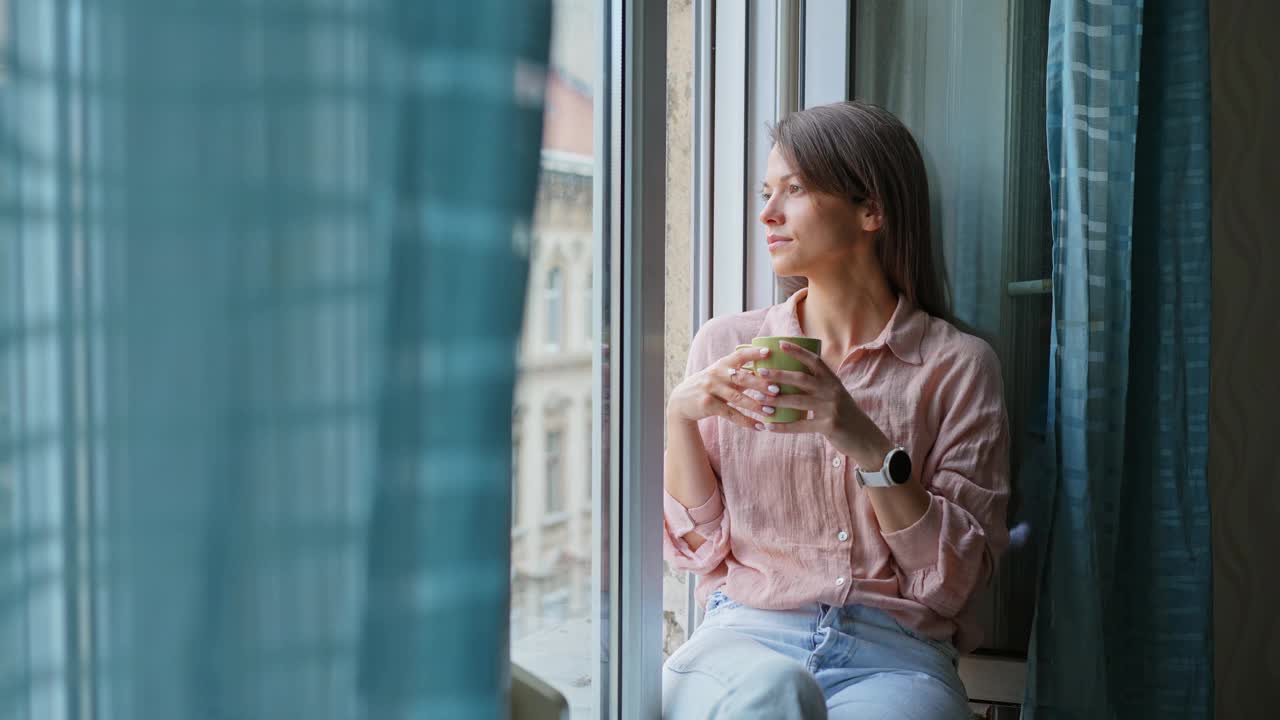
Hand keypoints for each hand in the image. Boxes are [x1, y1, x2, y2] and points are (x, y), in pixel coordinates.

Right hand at [667, 345, 783, 430]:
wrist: (682, 401)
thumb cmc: (709, 386)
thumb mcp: (720, 374)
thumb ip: (740, 371)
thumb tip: (768, 369)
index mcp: (721, 363)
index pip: (739, 355)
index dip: (753, 353)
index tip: (769, 353)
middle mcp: (715, 374)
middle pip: (741, 378)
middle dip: (760, 384)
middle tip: (777, 390)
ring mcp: (710, 389)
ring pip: (738, 398)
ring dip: (756, 406)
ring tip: (772, 412)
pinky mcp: (707, 405)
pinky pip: (730, 414)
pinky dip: (746, 421)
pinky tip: (759, 426)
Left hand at [758, 340, 891, 466]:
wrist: (865, 438)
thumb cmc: (845, 415)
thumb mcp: (836, 396)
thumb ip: (819, 386)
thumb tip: (791, 377)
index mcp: (833, 381)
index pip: (814, 361)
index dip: (798, 351)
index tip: (780, 344)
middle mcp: (832, 391)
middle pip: (801, 379)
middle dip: (779, 374)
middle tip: (760, 372)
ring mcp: (831, 408)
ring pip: (798, 401)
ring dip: (776, 400)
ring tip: (757, 399)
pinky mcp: (829, 426)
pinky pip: (801, 425)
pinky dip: (783, 426)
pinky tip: (769, 426)